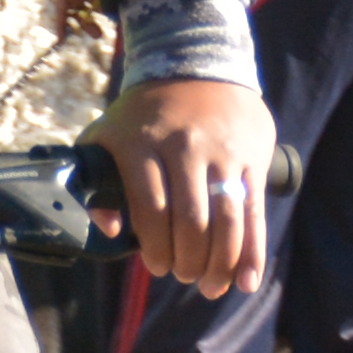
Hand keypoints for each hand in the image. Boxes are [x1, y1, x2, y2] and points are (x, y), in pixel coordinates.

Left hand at [97, 73, 272, 298]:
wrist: (198, 66)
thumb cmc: (145, 114)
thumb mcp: (109, 134)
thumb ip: (97, 182)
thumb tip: (109, 230)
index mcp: (142, 143)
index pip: (150, 208)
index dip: (154, 246)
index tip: (156, 266)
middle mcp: (183, 146)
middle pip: (190, 220)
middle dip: (187, 261)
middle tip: (183, 275)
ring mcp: (221, 152)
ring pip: (225, 221)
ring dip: (219, 264)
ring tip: (210, 286)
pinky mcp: (252, 157)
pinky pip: (254, 212)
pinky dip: (252, 253)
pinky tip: (246, 280)